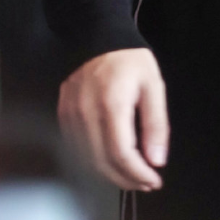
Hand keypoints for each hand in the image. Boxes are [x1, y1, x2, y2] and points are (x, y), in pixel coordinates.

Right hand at [58, 48, 168, 191]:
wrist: (97, 37)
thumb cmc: (130, 61)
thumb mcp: (153, 86)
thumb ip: (156, 124)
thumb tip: (156, 160)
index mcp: (111, 105)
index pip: (121, 154)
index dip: (137, 174)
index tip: (154, 180)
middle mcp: (85, 114)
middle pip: (102, 163)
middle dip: (126, 179)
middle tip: (145, 182)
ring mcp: (70, 116)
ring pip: (87, 161)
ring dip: (110, 175)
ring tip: (131, 176)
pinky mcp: (62, 115)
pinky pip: (77, 149)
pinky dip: (95, 162)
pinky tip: (111, 162)